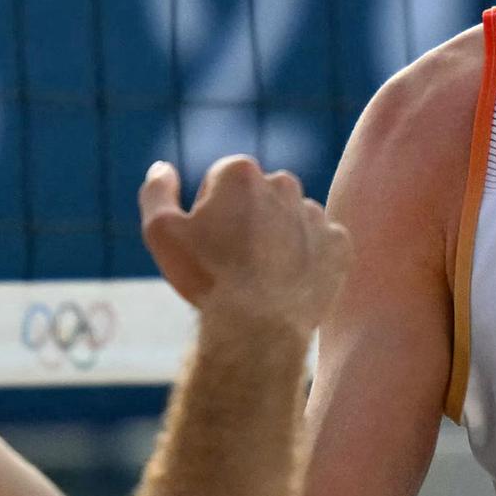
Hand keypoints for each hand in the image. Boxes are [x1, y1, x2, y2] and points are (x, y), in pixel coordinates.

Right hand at [137, 156, 351, 333]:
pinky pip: (321, 244)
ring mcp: (315, 213)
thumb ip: (156, 192)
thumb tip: (162, 168)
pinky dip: (308, 259)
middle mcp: (283, 183)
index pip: (220, 181)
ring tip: (262, 277)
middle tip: (233, 261)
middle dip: (246, 219)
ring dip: (277, 237)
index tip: (208, 244)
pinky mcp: (338, 244)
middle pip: (257, 196)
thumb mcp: (161, 233)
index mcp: (240, 172)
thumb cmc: (206, 278)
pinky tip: (289, 282)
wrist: (259, 327)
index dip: (208, 213)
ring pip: (290, 219)